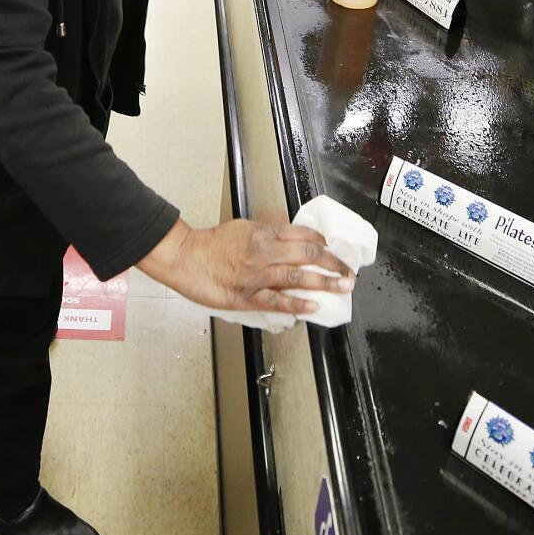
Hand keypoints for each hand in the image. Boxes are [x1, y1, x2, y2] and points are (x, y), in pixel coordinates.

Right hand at [138, 218, 353, 315]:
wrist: (185, 258)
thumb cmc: (211, 244)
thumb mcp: (243, 227)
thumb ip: (268, 232)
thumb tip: (290, 234)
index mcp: (264, 234)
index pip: (303, 235)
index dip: (324, 242)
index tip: (335, 250)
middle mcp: (264, 252)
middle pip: (307, 254)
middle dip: (333, 263)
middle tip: (348, 272)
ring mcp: (256, 276)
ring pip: (297, 277)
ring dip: (324, 283)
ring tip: (342, 287)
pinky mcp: (247, 296)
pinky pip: (277, 301)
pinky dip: (297, 304)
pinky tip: (313, 307)